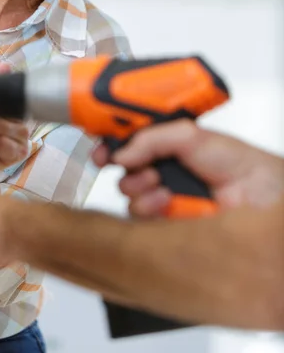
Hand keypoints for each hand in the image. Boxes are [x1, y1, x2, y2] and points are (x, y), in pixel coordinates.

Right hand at [93, 120, 283, 217]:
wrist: (260, 198)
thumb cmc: (239, 164)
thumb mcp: (193, 137)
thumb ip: (154, 138)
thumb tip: (121, 151)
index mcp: (168, 147)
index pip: (130, 142)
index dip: (111, 144)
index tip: (100, 147)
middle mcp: (163, 171)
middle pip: (123, 168)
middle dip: (123, 165)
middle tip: (126, 162)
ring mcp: (163, 198)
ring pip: (128, 193)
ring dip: (138, 186)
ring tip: (158, 182)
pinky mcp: (165, 223)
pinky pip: (139, 218)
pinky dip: (148, 208)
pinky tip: (166, 202)